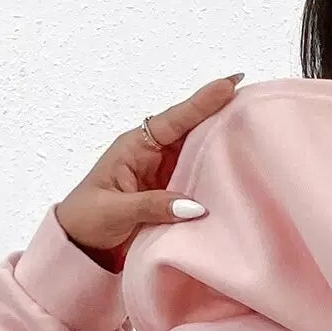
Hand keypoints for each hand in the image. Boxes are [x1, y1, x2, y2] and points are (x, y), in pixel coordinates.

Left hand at [55, 74, 243, 272]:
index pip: (175, 119)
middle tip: (251, 97)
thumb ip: (154, 206)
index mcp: (135, 147)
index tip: (229, 84)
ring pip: (197, 152)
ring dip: (220, 144)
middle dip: (218, 113)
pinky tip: (235, 169)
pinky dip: (214, 173)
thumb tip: (195, 206)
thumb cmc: (87, 220)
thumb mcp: (117, 211)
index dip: (202, 102)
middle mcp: (152, 154)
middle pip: (191, 129)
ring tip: (252, 126)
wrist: (79, 246)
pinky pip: (196, 177)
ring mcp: (163, 173)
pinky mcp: (170, 193)